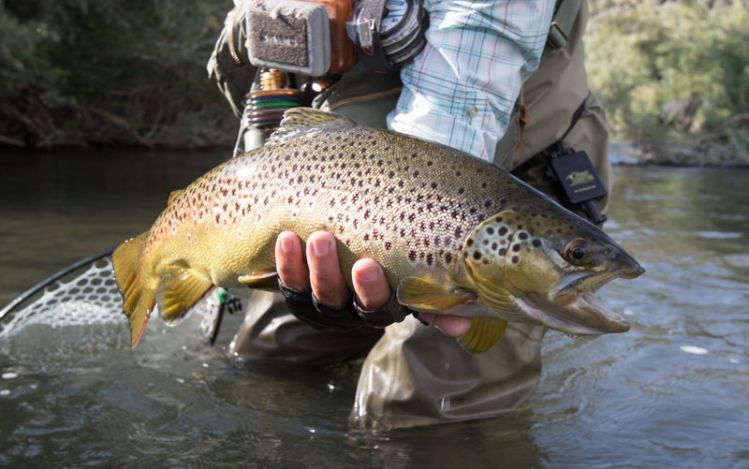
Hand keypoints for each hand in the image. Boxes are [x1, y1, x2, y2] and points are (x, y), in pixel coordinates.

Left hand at [275, 230, 470, 335]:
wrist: (365, 241)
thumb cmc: (401, 262)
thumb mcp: (421, 279)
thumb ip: (439, 298)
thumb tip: (463, 324)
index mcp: (384, 308)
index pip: (379, 308)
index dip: (371, 291)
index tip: (366, 265)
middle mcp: (349, 311)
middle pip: (337, 301)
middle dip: (331, 275)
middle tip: (325, 241)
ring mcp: (321, 301)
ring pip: (310, 294)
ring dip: (306, 267)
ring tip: (306, 237)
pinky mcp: (298, 289)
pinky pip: (289, 282)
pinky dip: (286, 262)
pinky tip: (286, 238)